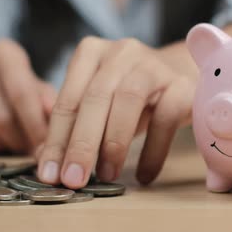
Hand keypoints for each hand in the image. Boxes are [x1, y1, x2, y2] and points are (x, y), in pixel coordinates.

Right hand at [0, 39, 56, 153]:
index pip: (21, 92)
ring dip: (3, 146)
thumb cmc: (11, 88)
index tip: (47, 146)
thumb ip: (47, 101)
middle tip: (31, 150)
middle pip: (2, 118)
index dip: (36, 124)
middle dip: (21, 141)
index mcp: (4, 52)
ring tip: (11, 141)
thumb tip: (55, 117)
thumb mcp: (34, 87)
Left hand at [36, 37, 195, 187]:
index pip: (68, 99)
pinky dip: (152, 151)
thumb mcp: (100, 105)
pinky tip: (144, 175)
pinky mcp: (182, 84)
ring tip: (107, 175)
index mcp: (91, 53)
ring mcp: (153, 65)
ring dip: (113, 143)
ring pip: (128, 100)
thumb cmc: (130, 97)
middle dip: (81, 143)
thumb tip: (49, 164)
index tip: (48, 174)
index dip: (55, 139)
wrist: (181, 76)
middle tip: (73, 179)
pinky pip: (164, 118)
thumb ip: (74, 128)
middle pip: (95, 97)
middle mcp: (121, 52)